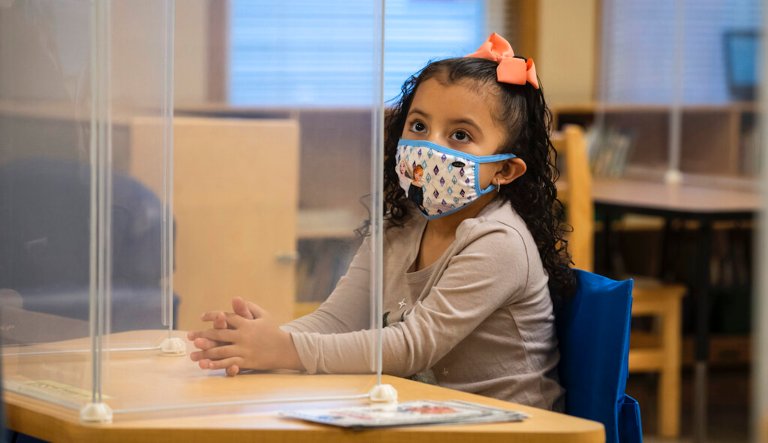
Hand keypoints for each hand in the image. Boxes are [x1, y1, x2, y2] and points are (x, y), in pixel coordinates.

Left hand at [187, 299, 303, 373]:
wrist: (286, 349)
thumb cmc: (273, 331)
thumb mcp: (263, 316)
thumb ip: (248, 308)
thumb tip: (236, 299)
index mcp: (246, 323)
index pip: (226, 317)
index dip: (213, 316)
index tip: (202, 317)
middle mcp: (243, 335)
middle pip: (219, 334)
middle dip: (202, 335)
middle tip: (189, 337)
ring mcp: (244, 349)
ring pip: (220, 350)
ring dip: (205, 352)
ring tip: (193, 354)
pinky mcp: (246, 361)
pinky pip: (228, 363)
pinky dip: (216, 365)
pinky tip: (206, 365)